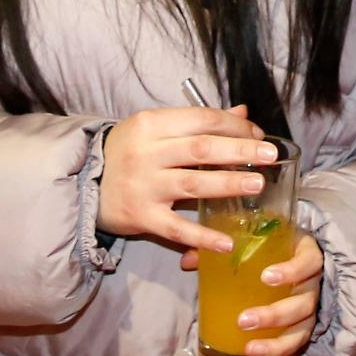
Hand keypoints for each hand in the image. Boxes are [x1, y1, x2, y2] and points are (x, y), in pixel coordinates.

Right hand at [98, 104, 273, 253]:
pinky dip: (202, 237)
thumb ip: (197, 122)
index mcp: (151, 124)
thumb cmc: (128, 152)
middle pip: (202, 149)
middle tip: (270, 157)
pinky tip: (227, 241)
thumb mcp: (157, 128)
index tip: (258, 136)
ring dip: (228, 184)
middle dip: (240, 151)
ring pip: (193, 184)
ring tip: (258, 185)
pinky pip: (176, 229)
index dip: (234, 127)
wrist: (85, 183)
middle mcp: (146, 153)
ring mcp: (143, 186)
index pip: (202, 120)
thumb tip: (242, 114)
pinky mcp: (140, 217)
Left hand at [178, 225, 324, 355]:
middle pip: (304, 303)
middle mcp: (312, 285)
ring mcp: (309, 310)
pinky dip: (279, 355)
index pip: (310, 262)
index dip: (292, 270)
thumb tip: (188, 261)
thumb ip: (223, 250)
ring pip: (302, 330)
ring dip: (277, 342)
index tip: (266, 277)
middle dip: (275, 315)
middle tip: (243, 320)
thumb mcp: (254, 244)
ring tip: (249, 348)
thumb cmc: (271, 251)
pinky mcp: (302, 328)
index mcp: (305, 256)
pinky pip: (295, 346)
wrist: (291, 264)